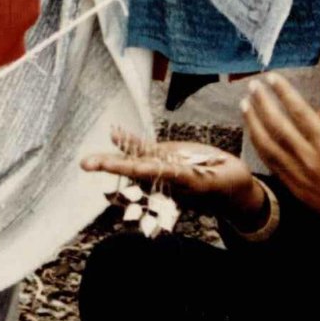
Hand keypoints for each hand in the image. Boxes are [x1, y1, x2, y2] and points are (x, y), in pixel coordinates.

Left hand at [80, 131, 265, 226]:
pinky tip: (114, 134)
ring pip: (134, 160)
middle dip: (111, 166)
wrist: (232, 187)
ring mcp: (164, 167)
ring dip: (111, 157)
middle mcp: (166, 176)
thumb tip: (180, 178)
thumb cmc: (227, 183)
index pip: (155, 173)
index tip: (118, 166)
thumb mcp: (214, 180)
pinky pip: (144, 150)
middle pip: (134, 170)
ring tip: (87, 160)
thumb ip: (195, 178)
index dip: (136, 168)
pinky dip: (129, 142)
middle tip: (87, 164)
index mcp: (180, 182)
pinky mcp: (166, 159)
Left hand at [242, 73, 319, 255]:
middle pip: (278, 127)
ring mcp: (300, 177)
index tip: (272, 78)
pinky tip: (255, 136)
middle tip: (253, 87)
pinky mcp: (296, 190)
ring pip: (268, 147)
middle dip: (263, 104)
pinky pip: (272, 165)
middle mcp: (310, 161)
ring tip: (245, 107)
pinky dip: (260, 148)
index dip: (284, 93)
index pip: (300, 113)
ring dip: (254, 125)